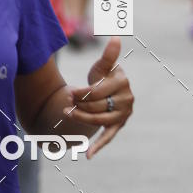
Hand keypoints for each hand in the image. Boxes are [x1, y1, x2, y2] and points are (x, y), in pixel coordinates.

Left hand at [63, 37, 133, 158]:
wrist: (107, 91)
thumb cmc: (103, 76)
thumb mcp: (103, 66)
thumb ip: (108, 55)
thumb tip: (115, 37)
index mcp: (122, 83)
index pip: (98, 91)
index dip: (81, 93)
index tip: (68, 92)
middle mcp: (126, 100)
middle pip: (96, 106)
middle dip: (79, 104)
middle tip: (65, 102)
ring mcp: (123, 114)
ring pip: (97, 120)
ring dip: (80, 118)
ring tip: (66, 113)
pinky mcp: (118, 126)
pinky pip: (108, 137)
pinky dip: (97, 147)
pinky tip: (87, 155)